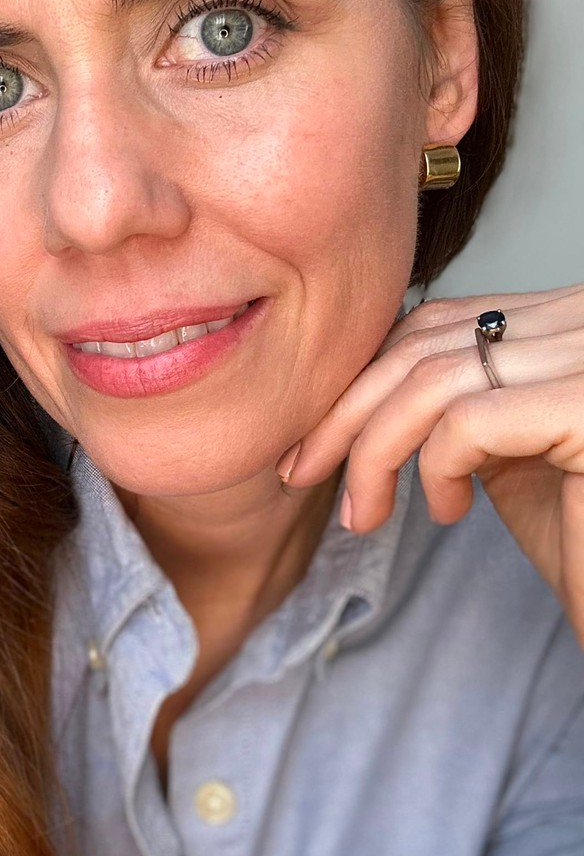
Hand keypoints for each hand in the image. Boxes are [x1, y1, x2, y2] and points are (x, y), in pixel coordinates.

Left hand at [277, 283, 583, 644]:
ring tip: (365, 513)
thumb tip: (369, 389)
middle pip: (427, 341)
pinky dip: (433, 467)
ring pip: (434, 378)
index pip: (439, 320)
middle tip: (300, 471)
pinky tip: (445, 512)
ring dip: (372, 450)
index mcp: (566, 318)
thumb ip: (455, 402)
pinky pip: (468, 420)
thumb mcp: (504, 451)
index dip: (365, 375)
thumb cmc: (582, 538)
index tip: (316, 438)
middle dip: (345, 410)